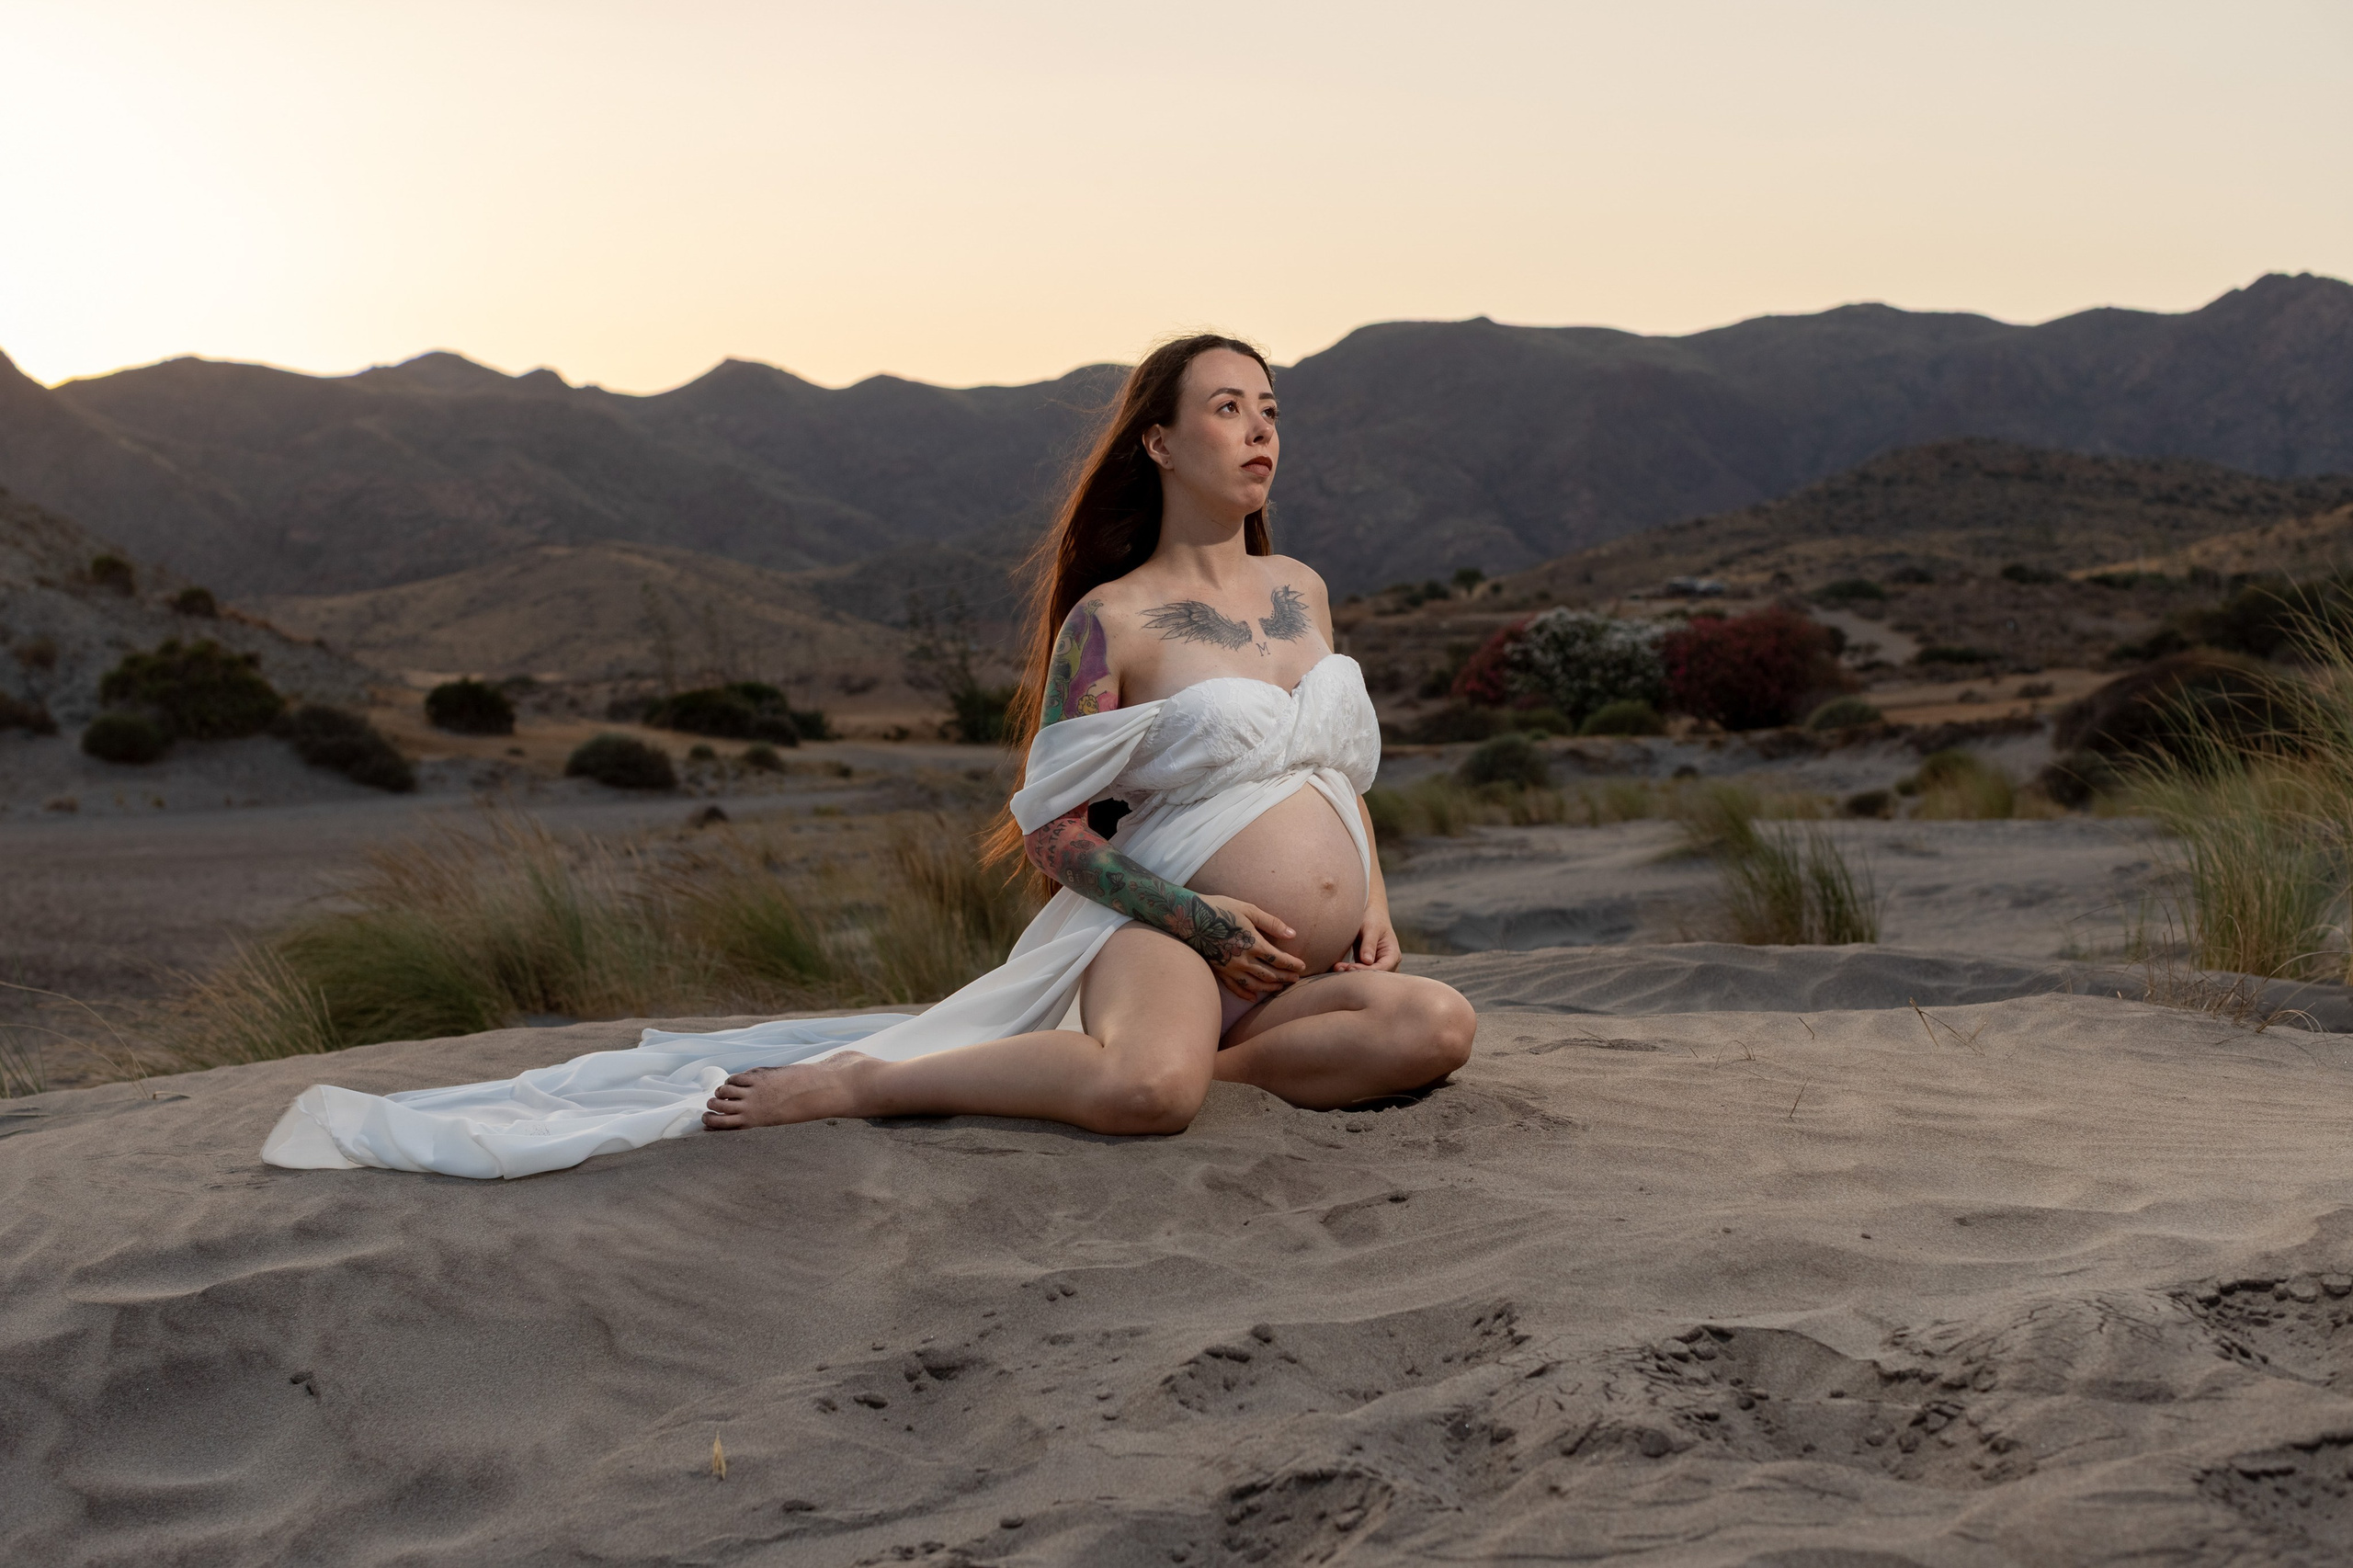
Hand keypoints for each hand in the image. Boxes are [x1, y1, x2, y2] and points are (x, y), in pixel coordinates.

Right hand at [1187, 894, 1307, 1000]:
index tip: (1302, 967)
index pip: (1279, 959)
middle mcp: (1244, 960)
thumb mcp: (1248, 910)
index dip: (1293, 964)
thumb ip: (1271, 923)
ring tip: (1280, 987)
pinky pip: (1235, 988)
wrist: (1189, 918)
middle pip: (1270, 974)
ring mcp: (1230, 969)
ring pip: (1255, 984)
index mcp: (1254, 944)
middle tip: (1295, 979)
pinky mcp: (1219, 971)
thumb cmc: (1220, 909)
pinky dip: (1246, 994)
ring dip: (1270, 987)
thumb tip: (1293, 934)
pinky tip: (1253, 997)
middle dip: (1285, 977)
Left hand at [1334, 905, 1400, 971]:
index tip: (1350, 967)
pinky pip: (1359, 972)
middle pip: (1375, 976)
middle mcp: (1388, 963)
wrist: (1370, 913)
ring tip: (1336, 968)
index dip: (1366, 970)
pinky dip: (1349, 971)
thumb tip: (1367, 961)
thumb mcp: (1371, 928)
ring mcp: (1377, 965)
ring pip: (1367, 977)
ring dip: (1352, 974)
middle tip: (1339, 968)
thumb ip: (1369, 944)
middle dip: (1357, 974)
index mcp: (1393, 955)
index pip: (1382, 968)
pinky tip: (1338, 967)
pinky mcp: (1367, 965)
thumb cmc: (1373, 918)